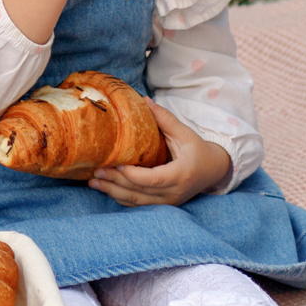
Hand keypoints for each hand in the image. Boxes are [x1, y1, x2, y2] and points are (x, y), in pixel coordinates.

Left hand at [90, 103, 230, 206]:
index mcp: (182, 173)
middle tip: (95, 171)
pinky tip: (105, 189)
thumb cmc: (198, 149)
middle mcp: (175, 192)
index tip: (117, 165)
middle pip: (141, 191)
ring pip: (137, 202)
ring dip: (113, 192)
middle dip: (115, 182)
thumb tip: (143, 100)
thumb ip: (164, 118)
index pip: (155, 179)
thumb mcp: (185, 133)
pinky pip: (139, 205)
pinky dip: (121, 198)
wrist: (213, 171)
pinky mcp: (163, 205)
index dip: (134, 175)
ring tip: (93, 183)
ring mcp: (168, 202)